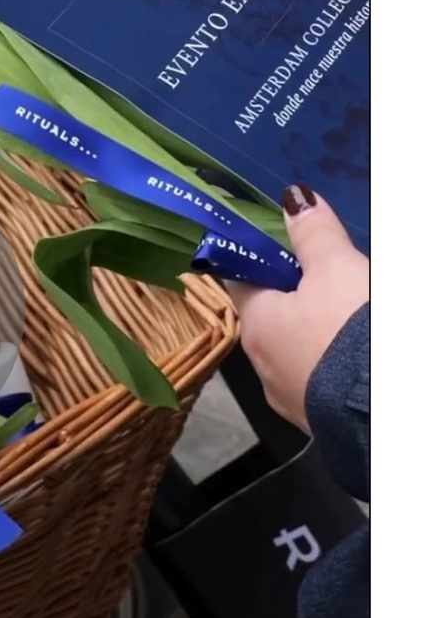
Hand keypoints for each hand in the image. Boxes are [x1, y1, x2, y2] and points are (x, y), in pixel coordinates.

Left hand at [227, 186, 368, 431]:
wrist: (377, 409)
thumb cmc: (350, 331)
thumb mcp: (338, 269)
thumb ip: (315, 234)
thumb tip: (291, 196)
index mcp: (256, 323)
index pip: (240, 280)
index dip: (257, 259)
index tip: (277, 245)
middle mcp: (262, 365)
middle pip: (270, 318)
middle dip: (294, 297)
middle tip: (329, 276)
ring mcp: (290, 398)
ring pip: (295, 351)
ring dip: (314, 332)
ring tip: (347, 314)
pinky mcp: (319, 421)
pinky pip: (319, 379)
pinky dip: (331, 363)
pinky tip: (353, 354)